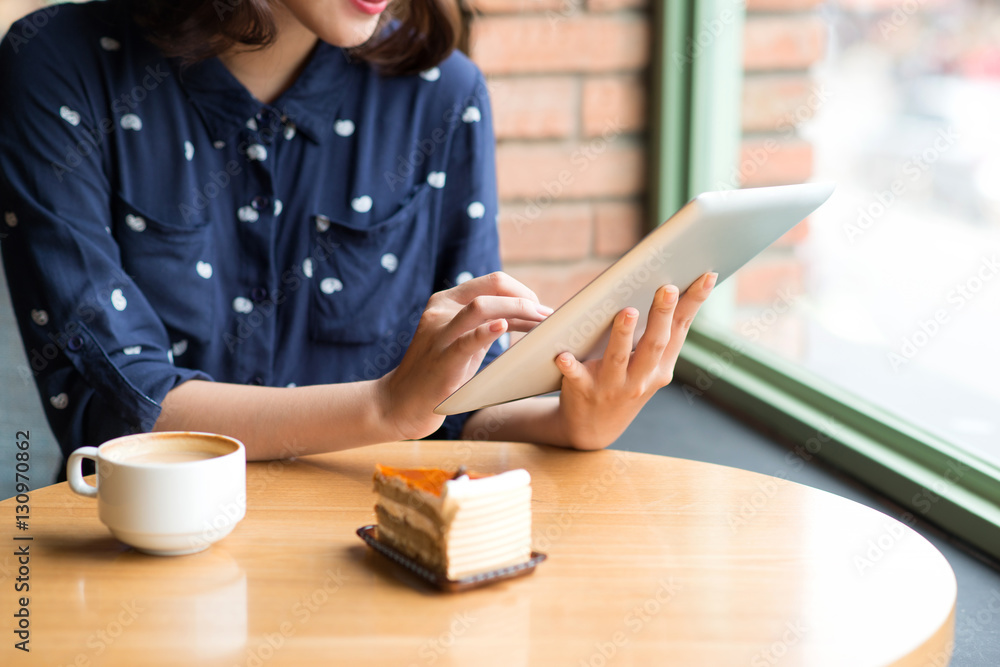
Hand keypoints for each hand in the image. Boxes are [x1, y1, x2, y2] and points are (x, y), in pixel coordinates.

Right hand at [380, 272, 551, 440]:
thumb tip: (529, 313)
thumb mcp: (465, 341)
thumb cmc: (440, 373)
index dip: (522, 291)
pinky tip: (504, 327)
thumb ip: (489, 324)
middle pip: (491, 288)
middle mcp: (441, 310)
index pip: (492, 282)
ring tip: (541, 323)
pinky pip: (467, 339)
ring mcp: (439, 333)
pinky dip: (488, 331)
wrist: (402, 403)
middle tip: (547, 316)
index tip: (541, 308)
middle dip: (526, 299)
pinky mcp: (442, 358)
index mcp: (446, 301)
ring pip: (481, 306)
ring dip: (518, 310)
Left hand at [554, 272, 717, 449]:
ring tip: (627, 311)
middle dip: (662, 315)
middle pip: (654, 343)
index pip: (680, 329)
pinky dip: (571, 367)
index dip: (693, 303)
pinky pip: (577, 378)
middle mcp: (641, 378)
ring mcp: (613, 386)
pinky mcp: (584, 392)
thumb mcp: (648, 368)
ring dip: (623, 335)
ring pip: (619, 358)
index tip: (706, 276)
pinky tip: (564, 356)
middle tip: (667, 288)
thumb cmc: (623, 385)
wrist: (592, 430)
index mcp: (661, 367)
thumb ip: (658, 337)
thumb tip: (670, 288)